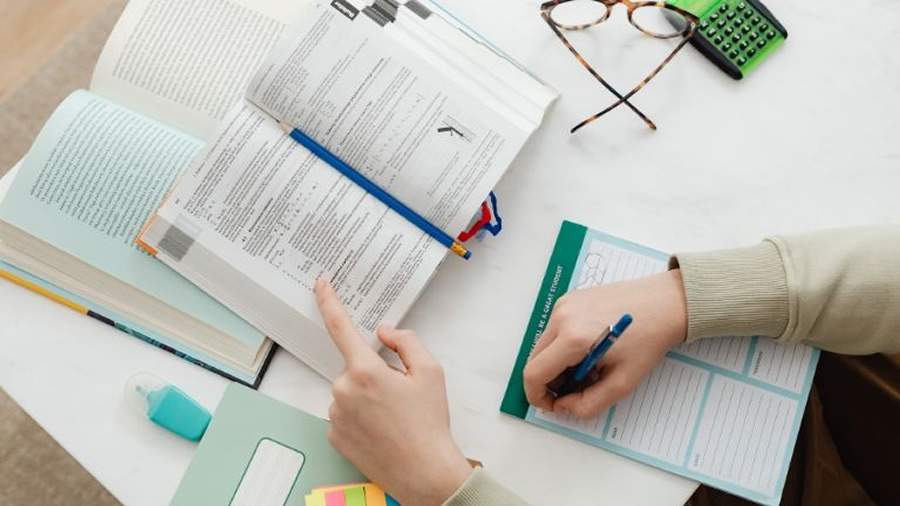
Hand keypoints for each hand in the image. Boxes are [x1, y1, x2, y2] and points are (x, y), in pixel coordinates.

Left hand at [315, 279, 471, 505]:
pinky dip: (360, 416)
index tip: (321, 284)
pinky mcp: (333, 435)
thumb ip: (406, 341)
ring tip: (394, 417)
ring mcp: (335, 415)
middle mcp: (343, 390)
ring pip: (349, 391)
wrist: (424, 472)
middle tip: (401, 395)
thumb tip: (384, 332)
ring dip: (366, 396)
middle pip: (355, 367)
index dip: (329, 302)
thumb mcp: (430, 371)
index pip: (340, 327)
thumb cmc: (430, 422)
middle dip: (375, 373)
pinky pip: (344, 413)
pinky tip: (380, 429)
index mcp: (365, 370)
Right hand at [523, 270, 687, 417]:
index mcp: (573, 338)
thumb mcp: (622, 382)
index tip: (553, 405)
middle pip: (535, 360)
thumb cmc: (649, 340)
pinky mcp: (569, 299)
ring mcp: (563, 304)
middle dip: (550, 381)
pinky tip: (589, 349)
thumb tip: (563, 407)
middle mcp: (561, 317)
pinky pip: (554, 330)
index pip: (534, 374)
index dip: (538, 396)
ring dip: (557, 364)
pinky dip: (563, 346)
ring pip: (543, 345)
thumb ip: (588, 404)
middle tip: (577, 389)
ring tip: (588, 368)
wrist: (665, 303)